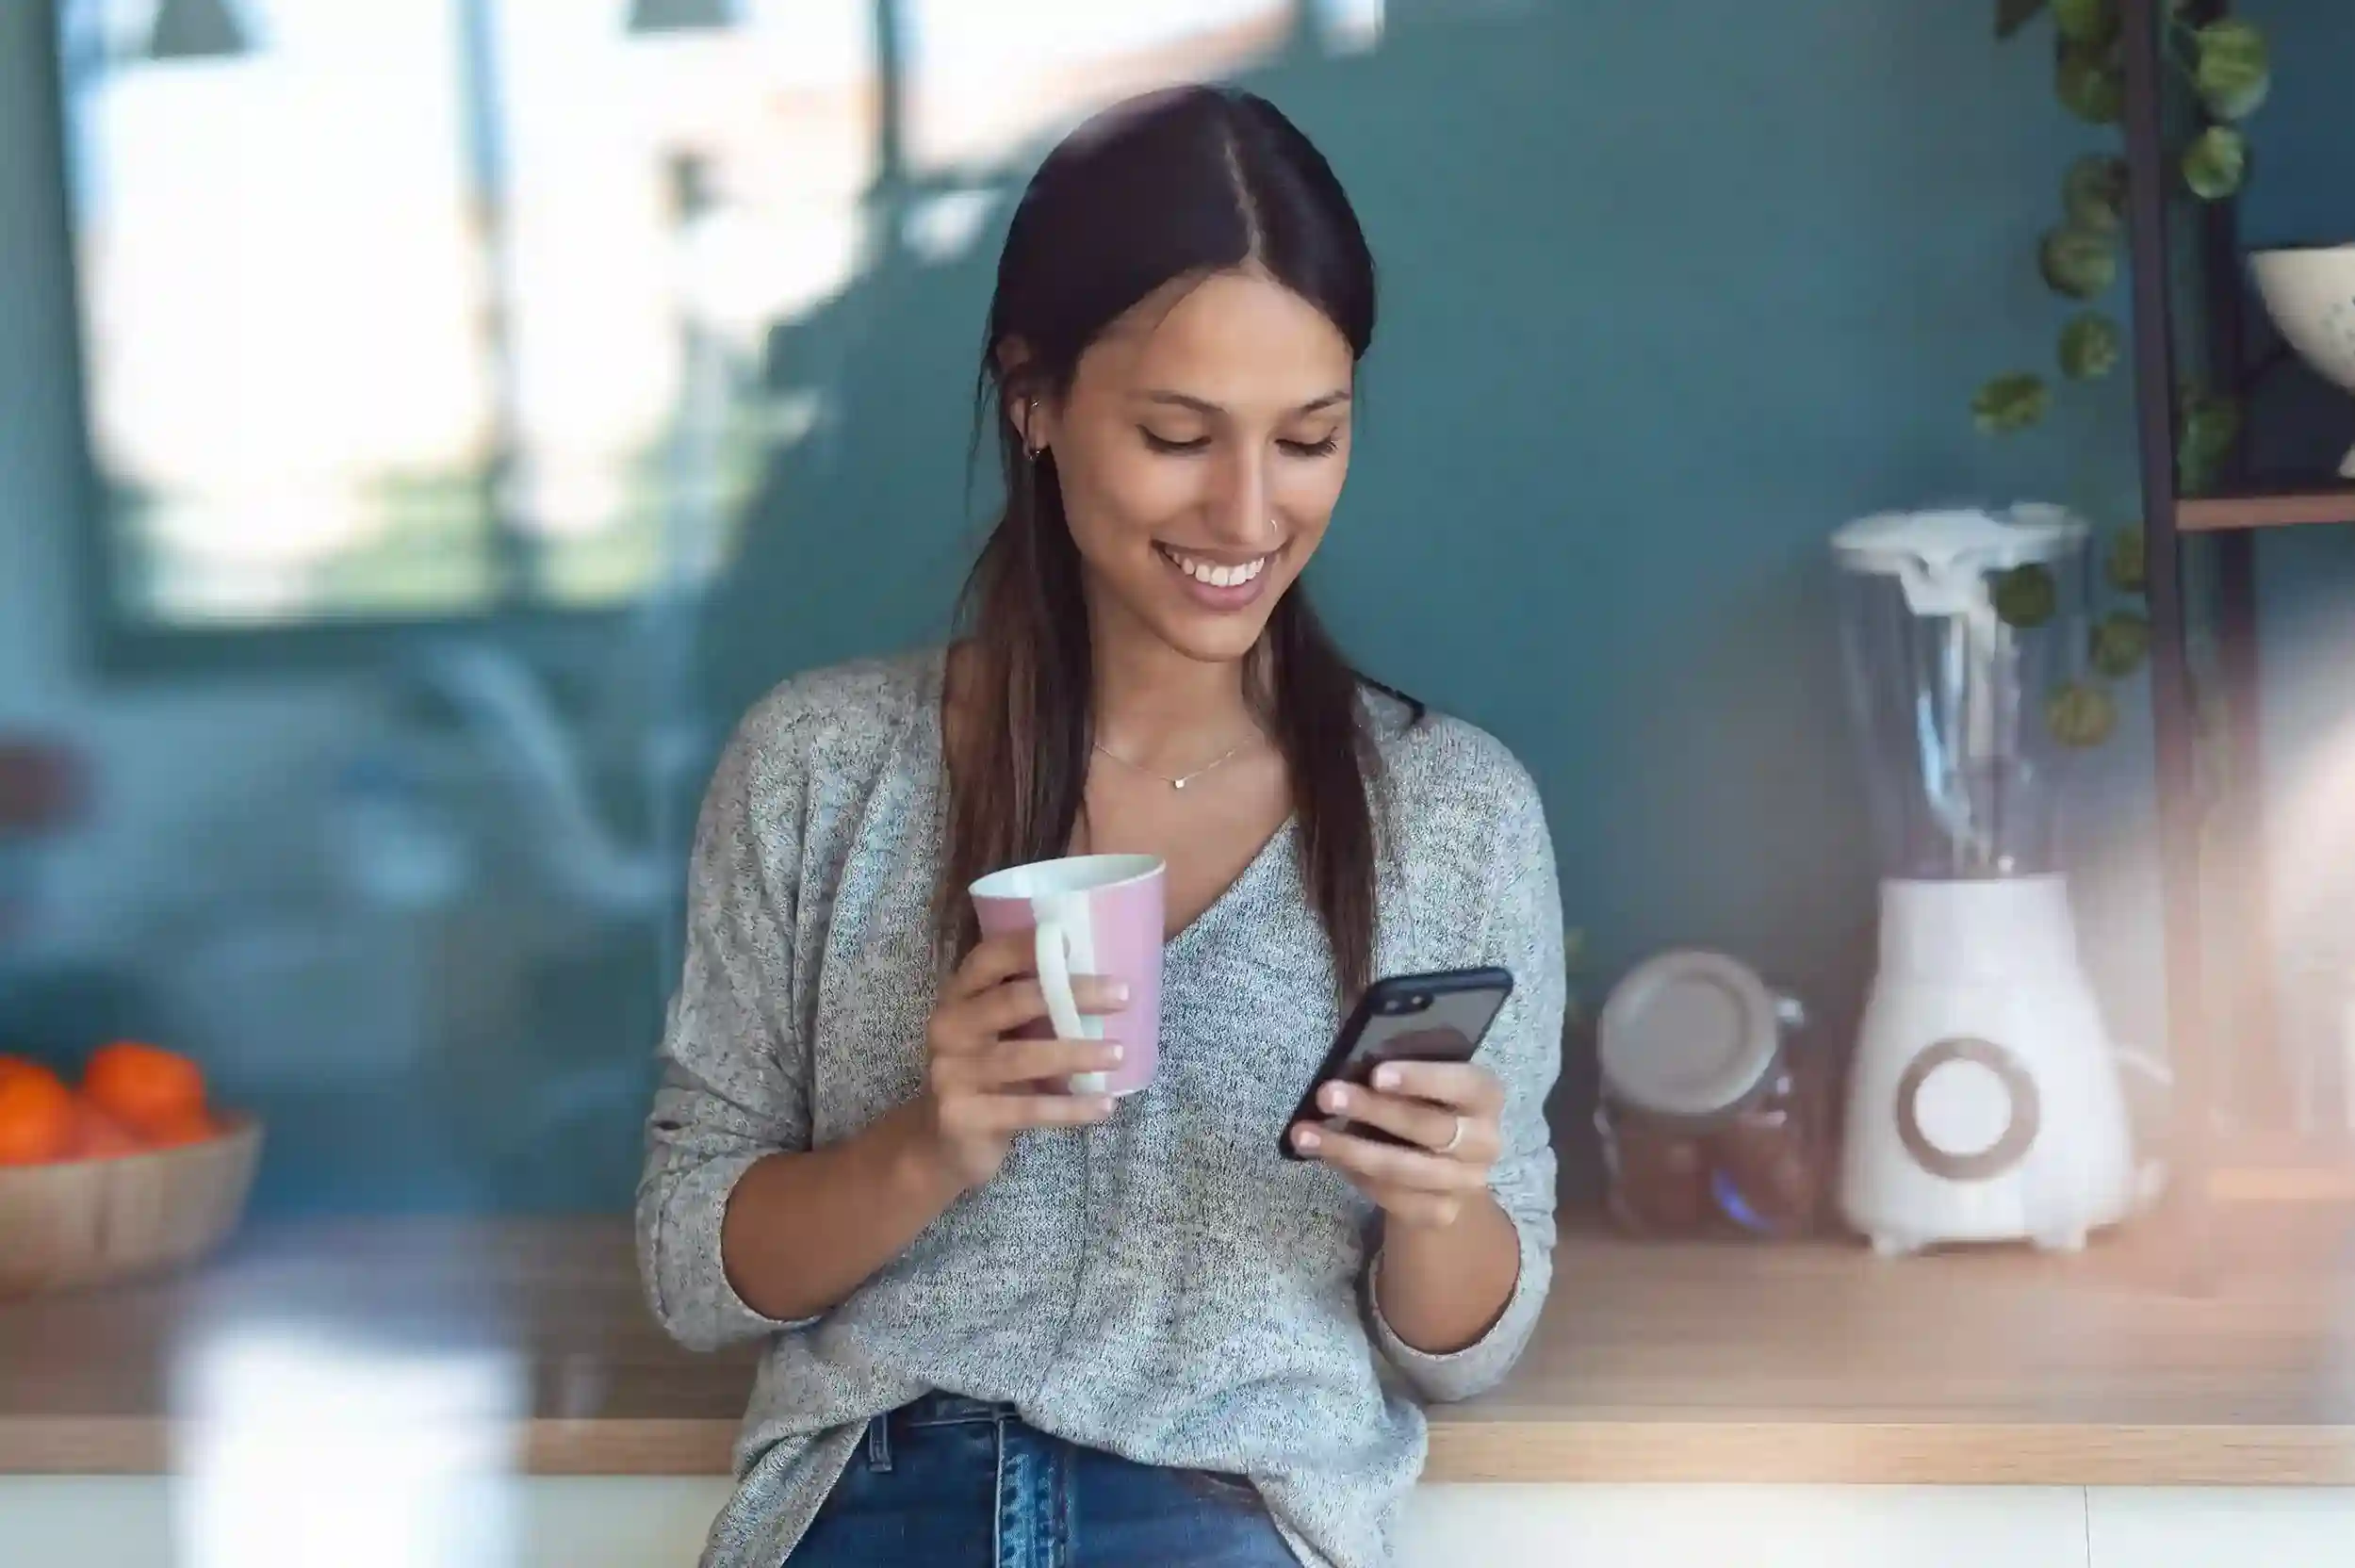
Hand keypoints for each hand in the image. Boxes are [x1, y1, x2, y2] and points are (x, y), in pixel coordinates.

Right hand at [916, 928, 1124, 1191]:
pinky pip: (1027, 1110)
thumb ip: (1030, 1008)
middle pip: (1011, 1002)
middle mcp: (949, 1028)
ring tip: (1118, 1054)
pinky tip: (1104, 1105)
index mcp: (958, 998)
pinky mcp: (964, 1116)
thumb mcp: (997, 1035)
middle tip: (1123, 995)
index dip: (1027, 946)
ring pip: (1021, 1058)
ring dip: (1075, 1054)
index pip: (989, 959)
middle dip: (1072, 995)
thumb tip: (1103, 982)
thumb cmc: (986, 1075)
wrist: (941, 1144)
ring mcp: (952, 1074)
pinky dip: (1070, 1108)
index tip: (1072, 941)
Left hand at [1288, 1060, 1503, 1230]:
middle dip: (1372, 1111)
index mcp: (1486, 1095)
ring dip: (1349, 1150)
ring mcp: (1466, 1182)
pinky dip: (1356, 1176)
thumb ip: (1398, 1058)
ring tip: (1305, 1134)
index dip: (1421, 1079)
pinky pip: (1393, 1197)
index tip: (1376, 1073)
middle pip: (1429, 1128)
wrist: (1446, 1163)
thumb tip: (1353, 1051)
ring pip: (1403, 1169)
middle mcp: (1485, 1141)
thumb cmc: (1425, 1101)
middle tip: (1326, 1095)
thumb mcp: (1420, 1073)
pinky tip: (1328, 1156)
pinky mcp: (1443, 1212)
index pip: (1464, 1084)